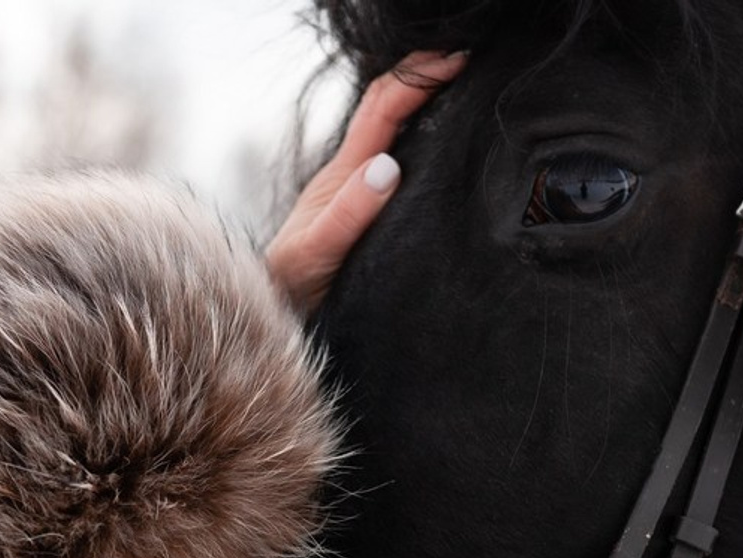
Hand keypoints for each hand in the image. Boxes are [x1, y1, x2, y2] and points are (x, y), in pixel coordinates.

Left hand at [266, 49, 467, 313]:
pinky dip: (416, 139)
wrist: (276, 309)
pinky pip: (393, 162)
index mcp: (343, 173)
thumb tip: (388, 167)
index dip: (417, 79)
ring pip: (389, 132)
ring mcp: (354, 191)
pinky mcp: (360, 211)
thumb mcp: (318, 249)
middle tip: (466, 61)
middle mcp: (349, 174)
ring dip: (420, 102)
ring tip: (460, 90)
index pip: (383, 109)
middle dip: (421, 76)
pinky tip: (438, 146)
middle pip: (385, 107)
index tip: (458, 62)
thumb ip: (349, 213)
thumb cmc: (293, 284)